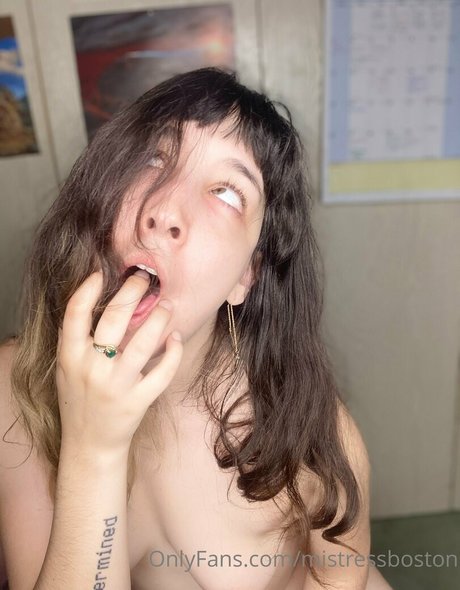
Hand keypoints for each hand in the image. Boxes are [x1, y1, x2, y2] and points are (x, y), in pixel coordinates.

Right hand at [56, 269, 182, 456]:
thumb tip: (97, 299)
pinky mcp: (138, 401)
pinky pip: (163, 372)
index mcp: (70, 357)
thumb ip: (77, 340)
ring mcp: (117, 386)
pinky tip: (177, 338)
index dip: (87, 289)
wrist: (89, 445)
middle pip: (114, 319)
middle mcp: (92, 369)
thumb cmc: (79, 400)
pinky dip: (174, 352)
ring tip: (167, 304)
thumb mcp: (67, 369)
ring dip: (159, 318)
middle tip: (145, 278)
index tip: (101, 272)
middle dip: (133, 291)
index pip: (75, 314)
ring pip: (143, 343)